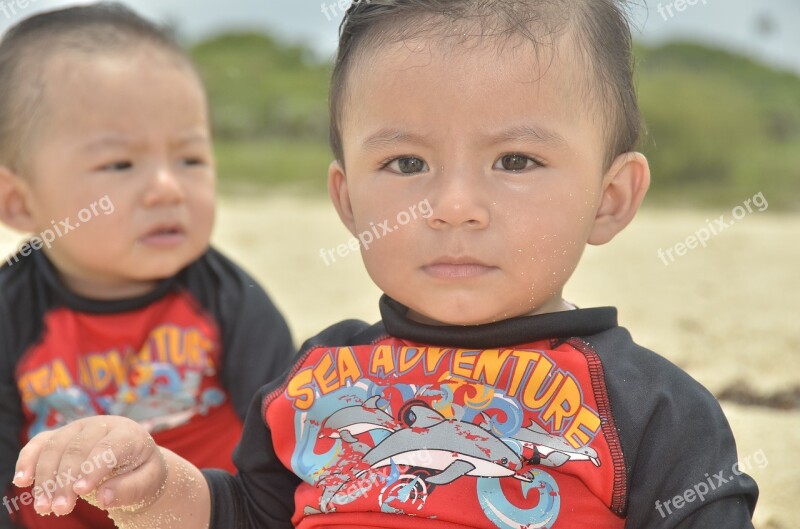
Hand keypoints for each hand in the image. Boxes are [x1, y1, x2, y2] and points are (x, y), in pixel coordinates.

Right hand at [13, 416, 166, 516]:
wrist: (134, 460)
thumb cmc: (142, 471)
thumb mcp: (148, 481)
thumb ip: (130, 488)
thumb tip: (104, 497)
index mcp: (127, 433)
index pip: (107, 447)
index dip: (93, 468)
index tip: (81, 491)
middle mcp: (100, 425)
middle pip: (77, 449)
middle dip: (66, 480)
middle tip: (60, 509)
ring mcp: (78, 428)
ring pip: (55, 448)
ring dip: (45, 479)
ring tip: (44, 508)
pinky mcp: (60, 436)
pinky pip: (40, 444)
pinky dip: (28, 460)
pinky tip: (22, 481)